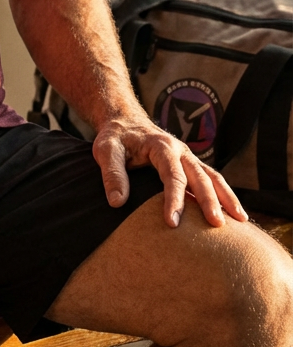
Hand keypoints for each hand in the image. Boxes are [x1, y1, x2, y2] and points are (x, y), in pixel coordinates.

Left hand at [92, 115, 249, 229]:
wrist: (125, 120)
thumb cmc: (115, 137)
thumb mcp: (105, 149)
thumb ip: (112, 173)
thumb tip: (117, 202)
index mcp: (161, 146)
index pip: (172, 175)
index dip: (174, 199)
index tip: (172, 223)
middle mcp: (180, 150)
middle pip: (200, 176)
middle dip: (210, 201)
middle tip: (216, 225)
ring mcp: (187, 157)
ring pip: (213, 177)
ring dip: (227, 197)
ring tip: (241, 221)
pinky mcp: (189, 164)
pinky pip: (211, 179)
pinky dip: (224, 194)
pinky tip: (233, 214)